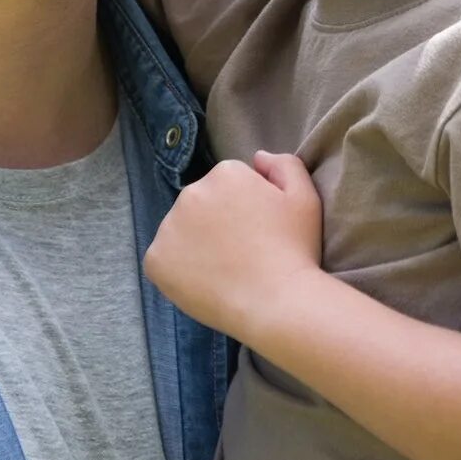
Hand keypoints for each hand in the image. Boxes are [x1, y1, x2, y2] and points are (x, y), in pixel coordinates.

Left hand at [143, 151, 323, 339]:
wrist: (276, 302)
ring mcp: (169, 227)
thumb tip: (257, 158)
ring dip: (196, 242)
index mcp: (225, 173)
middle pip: (202, 202)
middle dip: (217, 220)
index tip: (259, 229)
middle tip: (242, 250)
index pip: (228, 184)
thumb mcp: (305, 196)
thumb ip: (284, 164)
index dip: (246, 206)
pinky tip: (205, 281)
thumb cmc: (295, 248)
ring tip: (225, 268)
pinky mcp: (155, 259)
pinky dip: (179, 268)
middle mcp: (191, 192)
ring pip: (181, 230)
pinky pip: (164, 259)